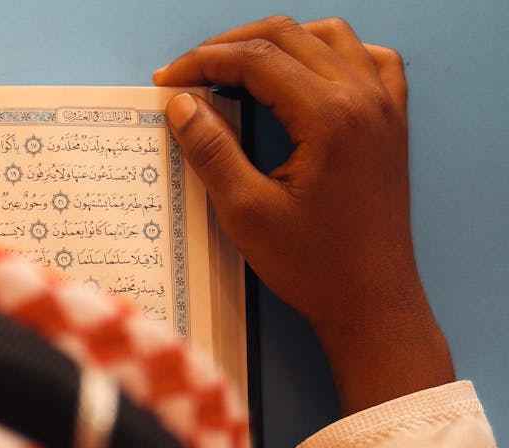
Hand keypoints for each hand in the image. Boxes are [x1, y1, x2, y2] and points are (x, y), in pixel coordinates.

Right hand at [154, 16, 452, 414]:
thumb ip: (212, 150)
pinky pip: (370, 60)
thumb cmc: (312, 265)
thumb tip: (182, 103)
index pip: (256, 58)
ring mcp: (385, 107)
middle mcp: (363, 98)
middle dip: (230, 45)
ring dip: (278, 41)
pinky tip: (306, 71)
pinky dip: (332, 52)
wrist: (371, 300)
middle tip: (189, 72)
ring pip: (330, 36)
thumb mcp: (245, 211)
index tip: (167, 80)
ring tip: (237, 65)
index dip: (203, 61)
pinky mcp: (392, 122)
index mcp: (329, 116)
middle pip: (289, 36)